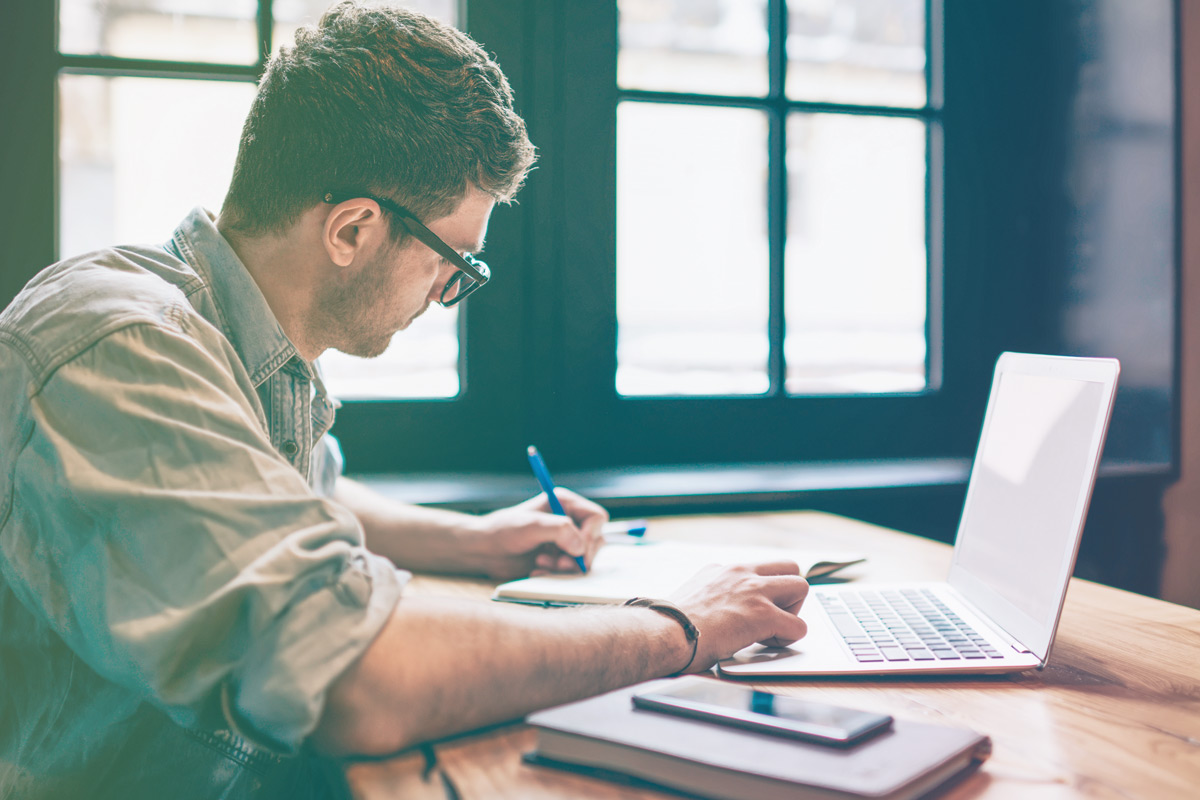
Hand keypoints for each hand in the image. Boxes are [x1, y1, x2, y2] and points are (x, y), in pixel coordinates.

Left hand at [462, 488, 607, 579]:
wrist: (484, 550)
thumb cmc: (503, 531)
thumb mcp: (531, 526)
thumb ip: (560, 530)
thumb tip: (581, 547)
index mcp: (565, 503)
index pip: (596, 517)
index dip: (591, 535)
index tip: (577, 550)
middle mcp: (569, 520)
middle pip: (595, 540)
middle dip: (578, 555)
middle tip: (560, 564)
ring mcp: (565, 541)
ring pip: (585, 558)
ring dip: (566, 567)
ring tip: (542, 565)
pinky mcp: (559, 559)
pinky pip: (572, 571)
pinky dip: (558, 575)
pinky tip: (538, 571)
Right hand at [668, 561, 808, 672]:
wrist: (665, 632)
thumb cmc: (671, 625)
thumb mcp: (693, 596)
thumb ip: (713, 596)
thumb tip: (718, 612)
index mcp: (723, 569)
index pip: (760, 568)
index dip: (764, 591)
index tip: (753, 609)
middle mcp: (741, 573)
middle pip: (790, 567)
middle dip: (788, 594)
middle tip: (772, 617)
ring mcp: (754, 591)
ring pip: (801, 587)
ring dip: (793, 612)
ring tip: (771, 631)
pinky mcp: (762, 615)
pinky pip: (798, 625)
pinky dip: (788, 638)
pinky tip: (765, 645)